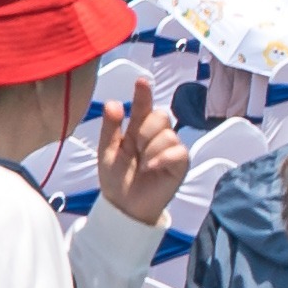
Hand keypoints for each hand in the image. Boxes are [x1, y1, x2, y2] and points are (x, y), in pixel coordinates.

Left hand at [96, 92, 192, 227]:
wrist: (124, 206)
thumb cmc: (116, 178)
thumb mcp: (107, 151)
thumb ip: (110, 127)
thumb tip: (114, 103)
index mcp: (137, 129)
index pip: (143, 106)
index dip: (144, 93)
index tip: (142, 81)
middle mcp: (156, 136)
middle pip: (161, 115)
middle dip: (146, 129)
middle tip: (135, 147)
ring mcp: (170, 149)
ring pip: (168, 133)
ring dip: (151, 148)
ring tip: (143, 163)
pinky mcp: (180, 163)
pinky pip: (178, 150)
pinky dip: (162, 158)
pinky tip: (151, 167)